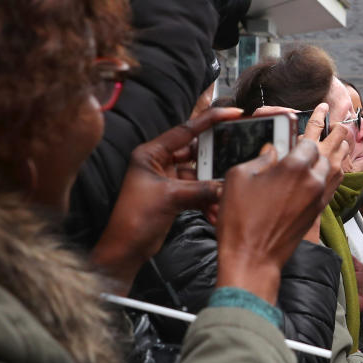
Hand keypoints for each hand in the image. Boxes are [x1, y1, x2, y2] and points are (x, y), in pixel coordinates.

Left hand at [91, 107, 239, 292]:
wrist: (126, 249)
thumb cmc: (135, 218)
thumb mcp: (171, 198)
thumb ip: (202, 189)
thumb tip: (228, 186)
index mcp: (151, 153)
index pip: (186, 130)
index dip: (210, 120)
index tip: (232, 113)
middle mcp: (159, 163)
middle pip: (196, 153)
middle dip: (216, 162)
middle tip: (237, 159)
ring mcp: (168, 180)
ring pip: (200, 176)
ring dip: (212, 188)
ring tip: (224, 198)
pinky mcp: (174, 196)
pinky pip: (197, 192)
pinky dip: (207, 202)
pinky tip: (215, 214)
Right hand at [216, 103, 346, 302]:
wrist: (253, 258)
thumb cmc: (240, 219)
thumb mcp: (240, 178)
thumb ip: (260, 158)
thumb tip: (273, 153)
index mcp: (295, 166)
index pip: (308, 138)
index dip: (310, 124)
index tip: (315, 112)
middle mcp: (313, 180)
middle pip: (329, 149)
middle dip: (335, 131)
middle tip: (344, 117)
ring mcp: (318, 197)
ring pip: (336, 167)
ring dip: (341, 149)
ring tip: (346, 136)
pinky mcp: (317, 211)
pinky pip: (333, 185)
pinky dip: (337, 171)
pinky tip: (337, 166)